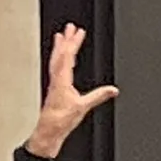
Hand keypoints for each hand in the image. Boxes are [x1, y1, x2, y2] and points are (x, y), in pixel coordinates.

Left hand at [24, 24, 117, 158]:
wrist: (47, 133)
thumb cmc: (60, 121)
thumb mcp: (82, 108)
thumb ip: (98, 97)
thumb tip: (113, 89)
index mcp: (61, 81)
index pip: (67, 57)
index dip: (73, 43)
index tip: (78, 32)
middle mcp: (55, 80)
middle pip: (59, 55)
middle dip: (65, 40)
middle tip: (69, 27)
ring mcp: (54, 85)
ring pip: (55, 61)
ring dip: (59, 48)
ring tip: (61, 37)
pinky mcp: (54, 90)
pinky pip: (56, 69)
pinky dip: (59, 60)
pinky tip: (63, 61)